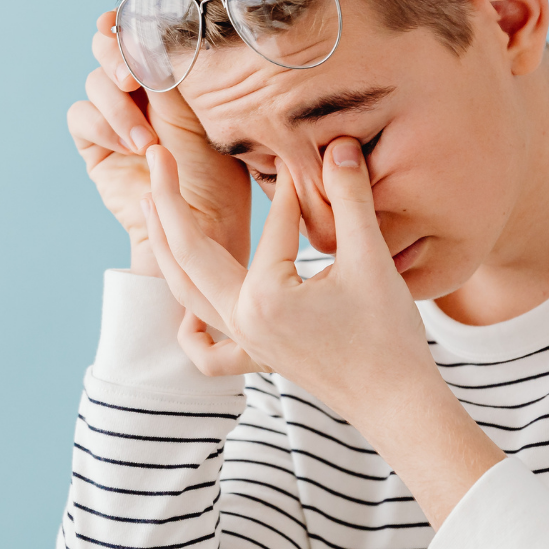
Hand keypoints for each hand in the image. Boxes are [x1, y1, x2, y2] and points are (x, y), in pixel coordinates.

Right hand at [67, 10, 250, 275]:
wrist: (198, 224)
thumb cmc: (216, 169)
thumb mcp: (199, 109)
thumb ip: (169, 69)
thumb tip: (142, 32)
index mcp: (170, 71)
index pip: (138, 31)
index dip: (125, 21)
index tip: (118, 20)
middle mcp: (140, 89)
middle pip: (106, 47)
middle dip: (114, 55)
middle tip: (131, 78)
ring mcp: (115, 114)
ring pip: (94, 81)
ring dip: (116, 106)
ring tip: (145, 141)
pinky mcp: (94, 143)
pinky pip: (80, 115)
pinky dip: (101, 126)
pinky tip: (128, 147)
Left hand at [144, 135, 502, 526]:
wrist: (398, 403)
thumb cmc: (389, 336)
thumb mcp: (371, 259)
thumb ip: (350, 199)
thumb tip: (339, 145)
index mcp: (263, 297)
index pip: (271, 228)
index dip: (291, 192)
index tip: (304, 159)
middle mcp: (242, 321)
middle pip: (189, 254)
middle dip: (170, 201)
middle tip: (157, 154)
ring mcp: (246, 343)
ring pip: (186, 293)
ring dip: (164, 249)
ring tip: (150, 205)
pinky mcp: (258, 360)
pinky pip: (209, 351)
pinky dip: (191, 328)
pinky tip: (188, 308)